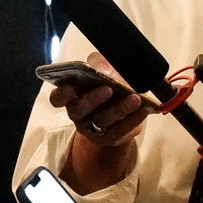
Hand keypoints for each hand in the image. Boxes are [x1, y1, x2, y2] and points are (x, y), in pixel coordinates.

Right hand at [53, 53, 150, 190]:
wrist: (116, 114)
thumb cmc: (105, 87)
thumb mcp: (101, 71)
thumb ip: (100, 64)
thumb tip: (104, 65)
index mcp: (71, 96)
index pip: (57, 98)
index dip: (62, 93)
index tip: (70, 87)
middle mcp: (78, 114)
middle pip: (79, 110)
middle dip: (92, 99)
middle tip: (108, 89)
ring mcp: (92, 128)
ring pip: (102, 120)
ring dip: (120, 109)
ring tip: (135, 98)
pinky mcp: (108, 138)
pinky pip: (119, 131)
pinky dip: (133, 119)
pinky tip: (144, 109)